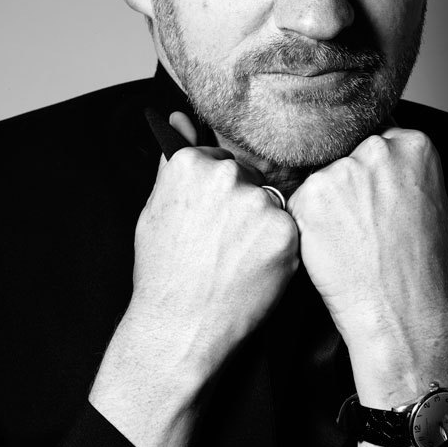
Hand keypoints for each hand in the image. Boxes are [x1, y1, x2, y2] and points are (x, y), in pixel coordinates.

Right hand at [90, 112, 297, 446]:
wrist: (179, 329)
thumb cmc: (164, 272)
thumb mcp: (157, 208)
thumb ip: (175, 161)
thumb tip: (178, 117)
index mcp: (189, 163)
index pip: (220, 160)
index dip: (219, 194)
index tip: (211, 219)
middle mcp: (225, 174)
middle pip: (250, 176)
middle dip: (244, 203)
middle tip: (225, 242)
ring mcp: (258, 201)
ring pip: (272, 199)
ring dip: (264, 222)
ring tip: (238, 257)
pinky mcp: (286, 230)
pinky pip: (291, 226)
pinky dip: (280, 245)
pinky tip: (255, 266)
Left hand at [287, 129, 447, 407]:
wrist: (400, 311)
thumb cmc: (418, 265)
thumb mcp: (430, 200)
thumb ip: (402, 167)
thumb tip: (371, 149)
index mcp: (415, 145)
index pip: (378, 137)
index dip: (370, 169)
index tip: (371, 192)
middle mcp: (377, 149)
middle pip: (346, 152)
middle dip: (346, 180)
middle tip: (358, 221)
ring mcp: (341, 170)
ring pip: (321, 176)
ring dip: (325, 200)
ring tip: (348, 238)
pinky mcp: (309, 195)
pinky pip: (300, 199)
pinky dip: (307, 220)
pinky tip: (329, 245)